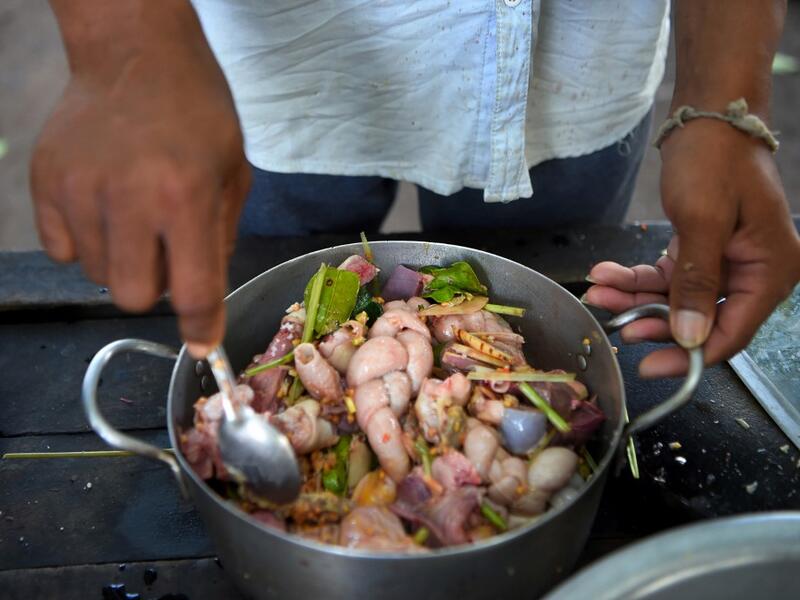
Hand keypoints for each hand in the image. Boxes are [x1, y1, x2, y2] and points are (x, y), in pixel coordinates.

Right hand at [31, 2, 250, 356]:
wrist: (135, 55)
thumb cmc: (197, 113)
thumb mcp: (232, 173)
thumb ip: (220, 239)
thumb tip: (202, 298)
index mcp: (184, 196)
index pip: (192, 289)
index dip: (200, 326)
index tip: (204, 345)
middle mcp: (128, 199)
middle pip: (132, 296)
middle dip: (154, 288)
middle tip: (166, 253)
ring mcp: (77, 190)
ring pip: (97, 276)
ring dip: (122, 262)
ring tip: (136, 218)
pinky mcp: (44, 183)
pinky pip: (62, 250)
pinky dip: (87, 242)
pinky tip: (104, 207)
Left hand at [584, 120, 799, 376]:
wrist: (707, 113)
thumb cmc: (714, 159)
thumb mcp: (702, 222)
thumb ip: (696, 283)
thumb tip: (690, 337)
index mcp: (770, 271)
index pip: (732, 334)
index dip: (689, 355)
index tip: (649, 366)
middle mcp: (753, 272)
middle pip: (700, 320)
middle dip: (652, 321)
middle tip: (615, 324)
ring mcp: (727, 262)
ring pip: (677, 299)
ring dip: (635, 298)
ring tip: (597, 291)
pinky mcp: (702, 250)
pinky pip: (669, 276)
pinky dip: (638, 277)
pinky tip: (606, 273)